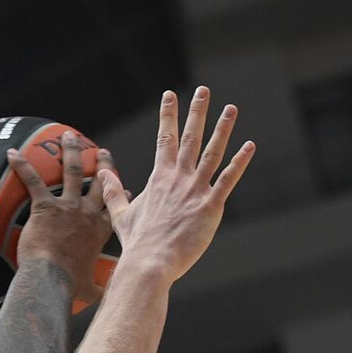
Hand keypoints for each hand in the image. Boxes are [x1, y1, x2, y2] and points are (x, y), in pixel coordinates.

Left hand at [8, 133, 115, 304]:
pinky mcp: (45, 207)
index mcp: (101, 231)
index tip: (124, 189)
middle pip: (100, 181)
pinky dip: (22, 165)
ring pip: (73, 170)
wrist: (51, 281)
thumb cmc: (68, 288)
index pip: (116, 208)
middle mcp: (89, 213)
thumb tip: (107, 303)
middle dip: (103, 163)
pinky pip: (33, 180)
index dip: (121, 196)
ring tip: (68, 135)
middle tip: (101, 151)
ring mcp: (68, 207)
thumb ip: (99, 290)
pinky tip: (12, 153)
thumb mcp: (91, 291)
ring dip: (71, 151)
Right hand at [97, 88, 254, 284]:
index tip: (170, 95)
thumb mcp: (120, 214)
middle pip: (189, 138)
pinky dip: (239, 162)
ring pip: (211, 153)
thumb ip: (114, 190)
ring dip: (222, 129)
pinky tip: (249, 146)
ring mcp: (195, 191)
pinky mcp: (210, 206)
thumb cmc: (136, 242)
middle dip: (196, 112)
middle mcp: (178, 179)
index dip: (167, 115)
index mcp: (158, 178)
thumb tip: (102, 172)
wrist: (149, 262)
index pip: (163, 138)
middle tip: (203, 90)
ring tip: (231, 108)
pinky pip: (228, 180)